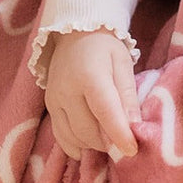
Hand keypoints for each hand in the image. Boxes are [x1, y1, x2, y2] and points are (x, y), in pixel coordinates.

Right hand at [44, 29, 140, 159]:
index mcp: (89, 74)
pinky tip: (90, 141)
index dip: (119, 134)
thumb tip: (134, 127)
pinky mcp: (49, 107)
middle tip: (124, 140)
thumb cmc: (104, 47)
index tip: (132, 150)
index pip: (105, 111)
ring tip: (109, 136)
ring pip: (74, 138)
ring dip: (94, 144)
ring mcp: (54, 99)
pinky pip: (61, 137)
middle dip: (108, 142)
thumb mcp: (123, 63)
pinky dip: (77, 145)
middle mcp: (67, 89)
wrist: (74, 33)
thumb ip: (128, 95)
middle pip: (88, 130)